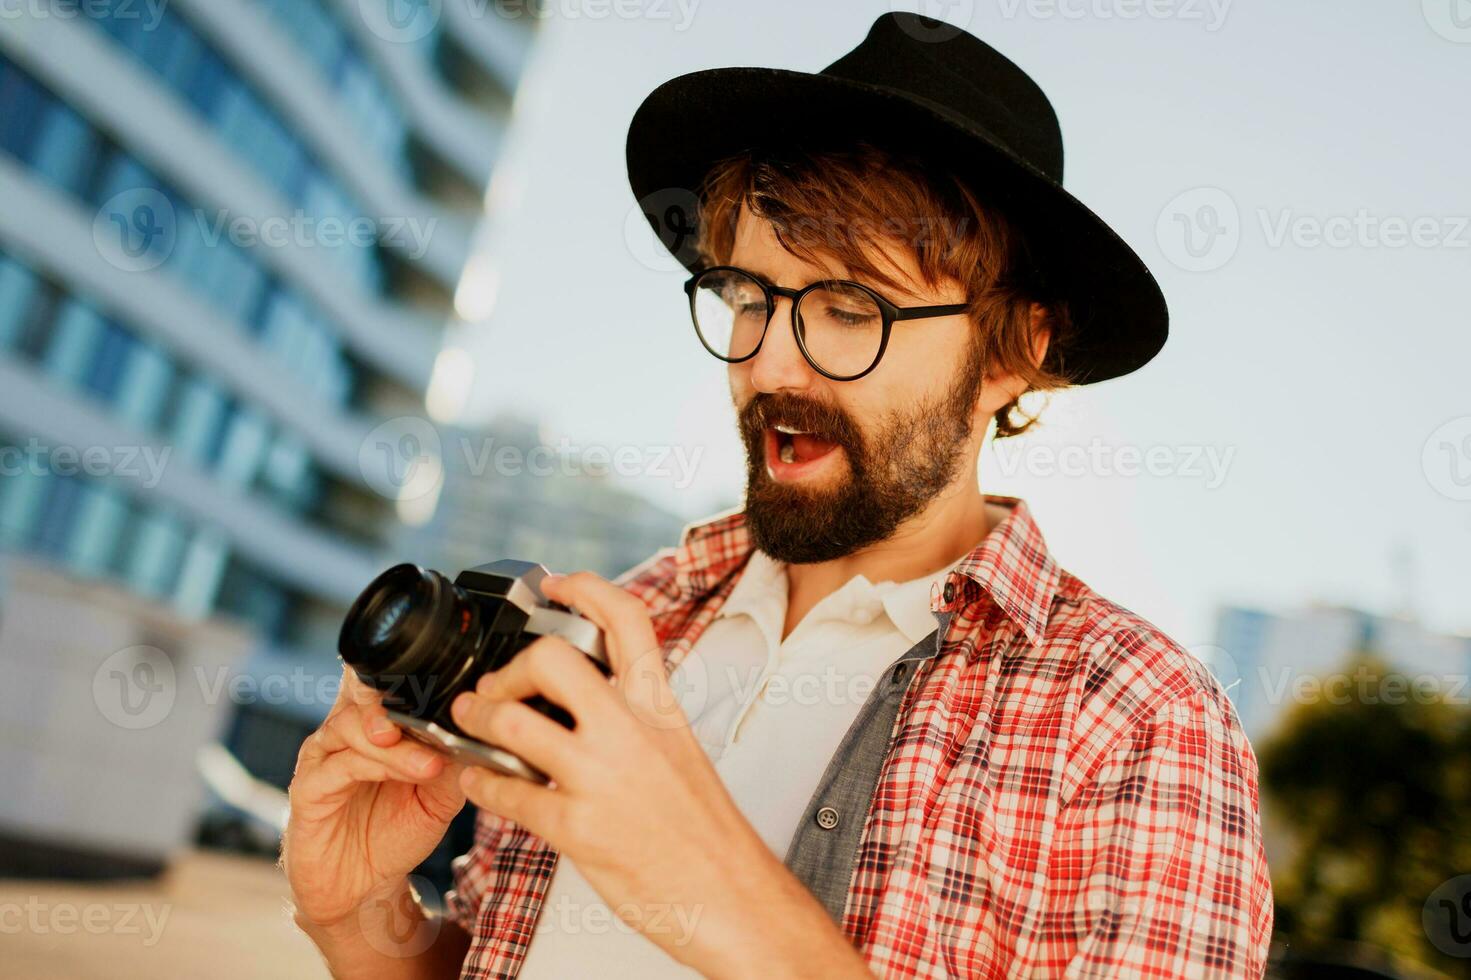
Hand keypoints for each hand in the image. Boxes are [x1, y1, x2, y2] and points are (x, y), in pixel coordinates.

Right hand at [283, 666, 466, 934]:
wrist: (360, 886)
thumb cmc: (395, 831)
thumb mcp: (439, 797)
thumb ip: (454, 764)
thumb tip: (479, 736)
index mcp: (377, 721)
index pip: (388, 678)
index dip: (417, 674)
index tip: (457, 688)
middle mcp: (346, 729)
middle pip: (360, 685)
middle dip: (395, 692)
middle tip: (429, 710)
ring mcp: (324, 756)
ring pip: (353, 725)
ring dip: (396, 741)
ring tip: (429, 762)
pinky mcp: (308, 788)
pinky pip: (339, 766)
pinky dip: (376, 766)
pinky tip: (407, 775)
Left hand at [449, 572, 869, 978]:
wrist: (732, 893)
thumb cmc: (706, 831)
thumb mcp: (680, 749)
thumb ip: (638, 717)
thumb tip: (592, 698)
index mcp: (659, 706)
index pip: (627, 621)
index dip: (587, 589)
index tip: (556, 585)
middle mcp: (630, 731)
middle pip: (552, 659)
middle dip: (510, 668)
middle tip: (496, 686)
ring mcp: (601, 777)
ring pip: (514, 722)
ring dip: (477, 720)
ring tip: (469, 723)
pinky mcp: (578, 826)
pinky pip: (508, 792)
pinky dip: (480, 782)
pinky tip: (478, 780)